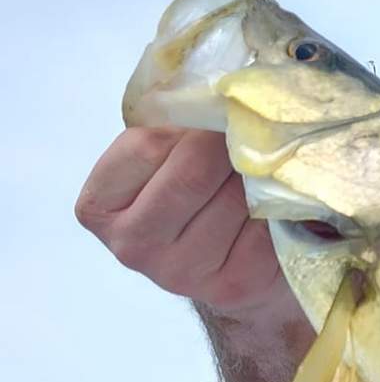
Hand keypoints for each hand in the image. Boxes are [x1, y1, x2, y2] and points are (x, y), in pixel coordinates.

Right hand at [76, 128, 288, 320]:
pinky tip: (271, 202)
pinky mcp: (234, 284)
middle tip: (247, 134)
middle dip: (228, 144)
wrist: (225, 262)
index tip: (207, 122)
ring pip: (236, 196)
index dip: (188, 125)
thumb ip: (170, 127)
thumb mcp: (159, 157)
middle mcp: (134, 246)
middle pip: (195, 171)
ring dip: (257, 173)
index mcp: (100, 207)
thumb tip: (218, 97)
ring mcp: (183, 272)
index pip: (148, 145)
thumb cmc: (187, 193)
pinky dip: (276, 203)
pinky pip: (266, 224)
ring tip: (258, 170)